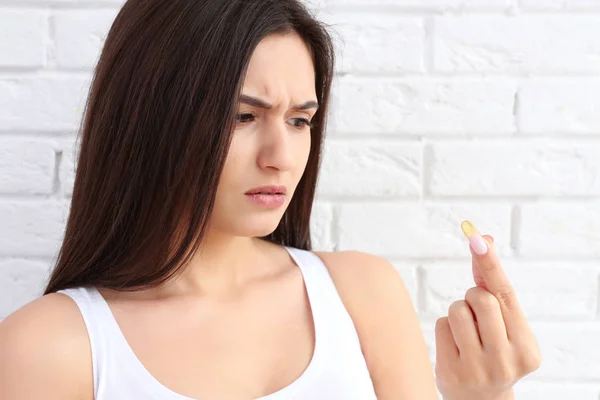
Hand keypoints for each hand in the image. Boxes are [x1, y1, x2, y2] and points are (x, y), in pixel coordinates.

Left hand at [434, 221, 541, 399]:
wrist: (480, 399)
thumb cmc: (492, 348)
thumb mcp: (503, 323)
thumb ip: (493, 284)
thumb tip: (484, 239)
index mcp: (527, 347)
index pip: (506, 294)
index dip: (491, 263)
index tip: (478, 238)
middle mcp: (506, 361)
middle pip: (480, 299)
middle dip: (474, 296)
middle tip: (477, 313)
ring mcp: (478, 369)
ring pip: (457, 309)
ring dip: (458, 310)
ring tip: (467, 331)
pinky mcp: (451, 373)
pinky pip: (441, 325)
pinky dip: (446, 327)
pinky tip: (455, 345)